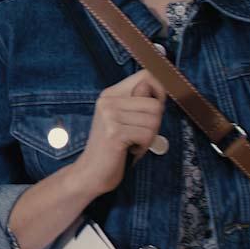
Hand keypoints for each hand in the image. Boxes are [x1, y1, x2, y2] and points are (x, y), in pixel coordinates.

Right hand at [71, 70, 167, 195]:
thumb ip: (138, 103)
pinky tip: (128, 150)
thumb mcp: (124, 120)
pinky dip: (143, 147)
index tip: (155, 108)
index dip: (159, 91)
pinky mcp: (115, 132)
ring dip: (148, 137)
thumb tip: (158, 90)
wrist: (90, 173)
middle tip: (137, 135)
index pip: (146, 76)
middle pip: (155, 103)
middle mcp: (108, 101)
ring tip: (132, 143)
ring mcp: (110, 116)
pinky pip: (147, 135)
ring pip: (154, 120)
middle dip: (154, 124)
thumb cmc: (113, 148)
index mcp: (111, 94)